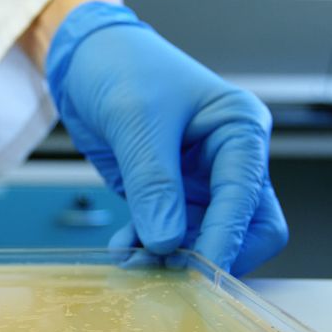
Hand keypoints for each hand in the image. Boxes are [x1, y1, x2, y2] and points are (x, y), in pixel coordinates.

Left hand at [45, 2, 287, 274]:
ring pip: (205, 238)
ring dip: (171, 256)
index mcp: (240, 128)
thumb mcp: (136, 120)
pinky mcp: (170, 194)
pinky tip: (123, 249)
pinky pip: (171, 234)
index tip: (198, 271)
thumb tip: (166, 242)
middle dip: (208, 254)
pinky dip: (149, 247)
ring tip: (131, 260)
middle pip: (246, 228)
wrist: (83, 59)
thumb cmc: (121, 67)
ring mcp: (201, 180)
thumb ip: (154, 182)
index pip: (248, 198)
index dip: (225, 238)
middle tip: (166, 272)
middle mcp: (230, 158)